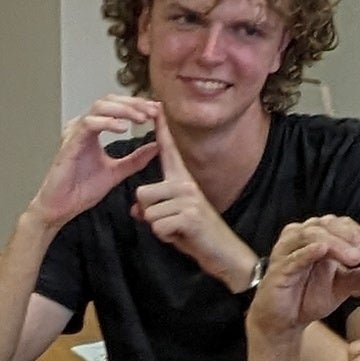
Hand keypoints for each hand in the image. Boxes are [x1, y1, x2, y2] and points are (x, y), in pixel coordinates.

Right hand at [26, 101, 161, 229]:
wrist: (61, 207)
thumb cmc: (81, 190)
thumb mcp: (117, 172)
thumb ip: (135, 159)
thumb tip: (156, 146)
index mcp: (92, 130)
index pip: (116, 107)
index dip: (137, 105)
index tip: (155, 111)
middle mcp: (83, 127)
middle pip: (109, 100)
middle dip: (133, 103)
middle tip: (152, 110)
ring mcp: (75, 133)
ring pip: (99, 107)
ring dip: (123, 109)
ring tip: (141, 118)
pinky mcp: (70, 143)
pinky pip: (89, 124)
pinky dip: (107, 122)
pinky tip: (123, 128)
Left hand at [124, 119, 249, 285]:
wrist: (223, 253)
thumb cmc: (196, 235)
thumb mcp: (172, 219)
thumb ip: (153, 210)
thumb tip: (136, 209)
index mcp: (182, 179)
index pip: (168, 151)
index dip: (161, 130)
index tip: (156, 107)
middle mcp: (185, 183)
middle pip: (142, 192)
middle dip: (148, 213)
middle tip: (170, 222)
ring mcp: (188, 198)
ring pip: (147, 211)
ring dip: (157, 227)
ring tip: (177, 229)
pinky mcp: (189, 215)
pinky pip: (157, 226)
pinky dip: (165, 237)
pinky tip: (182, 236)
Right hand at [250, 213, 359, 342]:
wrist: (283, 321)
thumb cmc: (308, 297)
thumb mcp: (342, 287)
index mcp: (317, 236)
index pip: (341, 225)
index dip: (359, 233)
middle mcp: (300, 236)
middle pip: (328, 225)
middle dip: (351, 237)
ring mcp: (286, 250)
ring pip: (312, 235)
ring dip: (336, 243)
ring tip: (354, 257)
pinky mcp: (277, 268)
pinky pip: (294, 256)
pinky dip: (309, 251)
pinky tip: (323, 251)